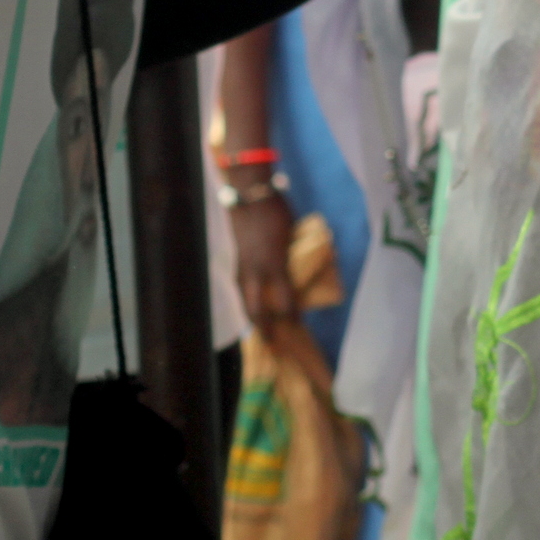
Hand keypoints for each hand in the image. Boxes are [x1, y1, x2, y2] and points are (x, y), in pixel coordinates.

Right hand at [227, 186, 298, 325]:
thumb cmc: (277, 211)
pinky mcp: (236, 259)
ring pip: (244, 299)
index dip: (292, 315)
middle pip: (256, 308)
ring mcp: (242, 265)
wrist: (249, 193)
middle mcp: (256, 270)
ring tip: (260, 331)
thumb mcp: (294, 233)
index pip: (284, 299)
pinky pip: (240, 286)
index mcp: (275, 263)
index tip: (298, 326)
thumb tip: (304, 271)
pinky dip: (245, 299)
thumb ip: (296, 255)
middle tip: (273, 345)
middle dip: (264, 329)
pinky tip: (250, 306)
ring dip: (252, 317)